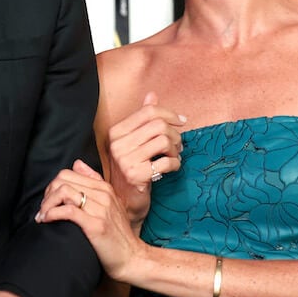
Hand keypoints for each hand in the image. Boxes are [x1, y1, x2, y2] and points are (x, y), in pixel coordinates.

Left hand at [37, 160, 144, 280]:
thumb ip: (94, 182)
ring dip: (47, 204)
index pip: (68, 173)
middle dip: (47, 194)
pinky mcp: (96, 225)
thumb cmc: (117, 234)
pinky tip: (47, 220)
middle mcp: (103, 195)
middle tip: (43, 209)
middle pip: (63, 181)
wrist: (132, 257)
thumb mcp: (110, 203)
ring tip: (43, 216)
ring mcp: (101, 209)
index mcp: (104, 188)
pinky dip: (52, 213)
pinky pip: (68, 211)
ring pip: (64, 192)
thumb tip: (77, 163)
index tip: (48, 201)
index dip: (52, 186)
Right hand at [103, 93, 183, 227]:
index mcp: (116, 132)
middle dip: (175, 134)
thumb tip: (152, 95)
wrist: (125, 201)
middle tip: (178, 145)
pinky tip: (172, 168)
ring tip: (175, 156)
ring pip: (164, 141)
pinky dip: (175, 164)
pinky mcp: (136, 175)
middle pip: (158, 125)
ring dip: (176, 149)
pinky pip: (167, 162)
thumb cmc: (132, 169)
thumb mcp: (134, 142)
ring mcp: (125, 160)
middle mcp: (117, 144)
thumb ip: (142, 119)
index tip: (181, 121)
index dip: (169, 114)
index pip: (148, 112)